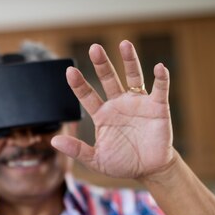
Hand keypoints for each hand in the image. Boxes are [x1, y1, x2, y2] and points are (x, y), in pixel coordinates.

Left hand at [52, 41, 174, 179]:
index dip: (78, 84)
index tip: (70, 71)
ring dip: (130, 60)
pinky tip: (159, 67)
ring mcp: (137, 103)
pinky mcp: (157, 107)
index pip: (87, 95)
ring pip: (133, 76)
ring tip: (124, 44)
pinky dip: (161, 78)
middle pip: (108, 79)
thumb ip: (76, 150)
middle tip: (94, 48)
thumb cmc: (122, 163)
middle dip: (101, 64)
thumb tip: (53, 141)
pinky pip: (160, 89)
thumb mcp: (95, 160)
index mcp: (102, 115)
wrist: (149, 170)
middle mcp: (118, 104)